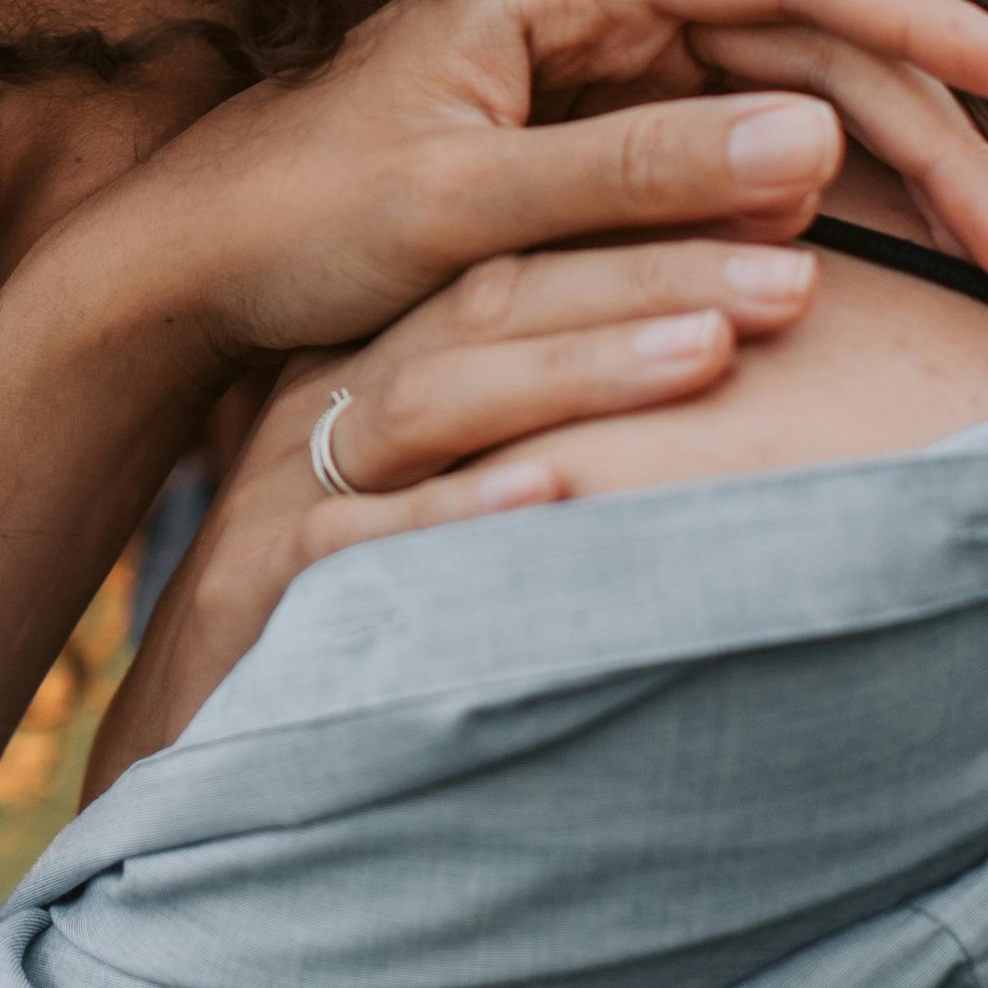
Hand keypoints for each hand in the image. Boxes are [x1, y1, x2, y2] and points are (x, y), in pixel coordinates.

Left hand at [72, 0, 987, 367]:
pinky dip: (821, 203)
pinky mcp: (591, 123)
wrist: (188, 261)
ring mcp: (596, 56)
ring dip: (896, 179)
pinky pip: (740, 149)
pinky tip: (896, 259)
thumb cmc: (294, 219)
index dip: (928, 25)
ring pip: (793, 100)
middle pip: (812, 44)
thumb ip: (627, 177)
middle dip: (934, 137)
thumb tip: (817, 148)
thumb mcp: (457, 206)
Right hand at [85, 230, 822, 794]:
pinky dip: (457, 512)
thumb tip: (738, 406)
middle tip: (794, 278)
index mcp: (384, 368)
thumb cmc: (364, 638)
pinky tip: (550, 494)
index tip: (793, 233)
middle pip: (490, 305)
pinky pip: (359, 537)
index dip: (652, 243)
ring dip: (578, 371)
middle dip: (649, 283)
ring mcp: (286, 491)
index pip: (520, 268)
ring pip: (433, 396)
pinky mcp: (255, 589)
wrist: (194, 755)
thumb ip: (560, 453)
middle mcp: (334, 407)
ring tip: (710, 352)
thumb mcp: (456, 518)